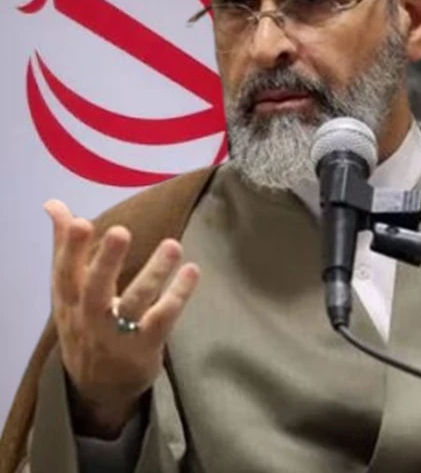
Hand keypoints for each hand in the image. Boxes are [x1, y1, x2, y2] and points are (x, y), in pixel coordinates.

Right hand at [45, 199, 199, 437]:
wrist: (98, 389)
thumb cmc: (85, 326)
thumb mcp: (68, 293)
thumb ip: (66, 247)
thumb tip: (54, 204)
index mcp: (68, 302)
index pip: (64, 273)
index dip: (70, 248)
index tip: (80, 220)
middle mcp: (89, 318)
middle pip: (94, 289)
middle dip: (106, 261)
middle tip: (121, 231)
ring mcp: (117, 335)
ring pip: (135, 302)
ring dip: (154, 273)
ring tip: (173, 245)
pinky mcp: (145, 347)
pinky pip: (163, 319)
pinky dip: (178, 295)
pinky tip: (192, 272)